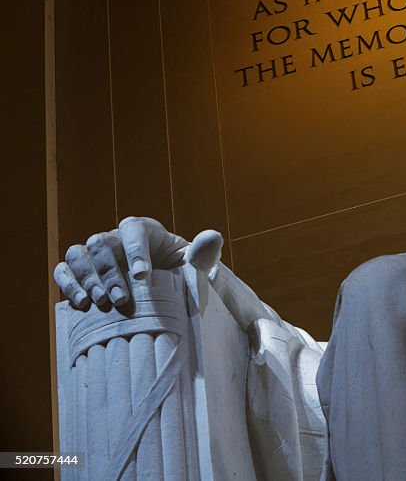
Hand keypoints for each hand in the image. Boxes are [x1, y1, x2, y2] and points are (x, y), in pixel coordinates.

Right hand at [53, 216, 222, 309]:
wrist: (165, 291)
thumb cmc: (181, 275)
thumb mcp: (195, 266)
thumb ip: (202, 254)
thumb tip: (213, 236)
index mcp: (145, 230)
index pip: (135, 230)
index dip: (136, 251)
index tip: (143, 277)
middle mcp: (116, 237)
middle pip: (102, 243)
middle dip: (110, 272)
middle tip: (122, 300)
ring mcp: (96, 254)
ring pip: (79, 253)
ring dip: (87, 278)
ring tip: (100, 302)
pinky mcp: (81, 271)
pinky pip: (63, 269)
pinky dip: (67, 283)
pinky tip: (81, 302)